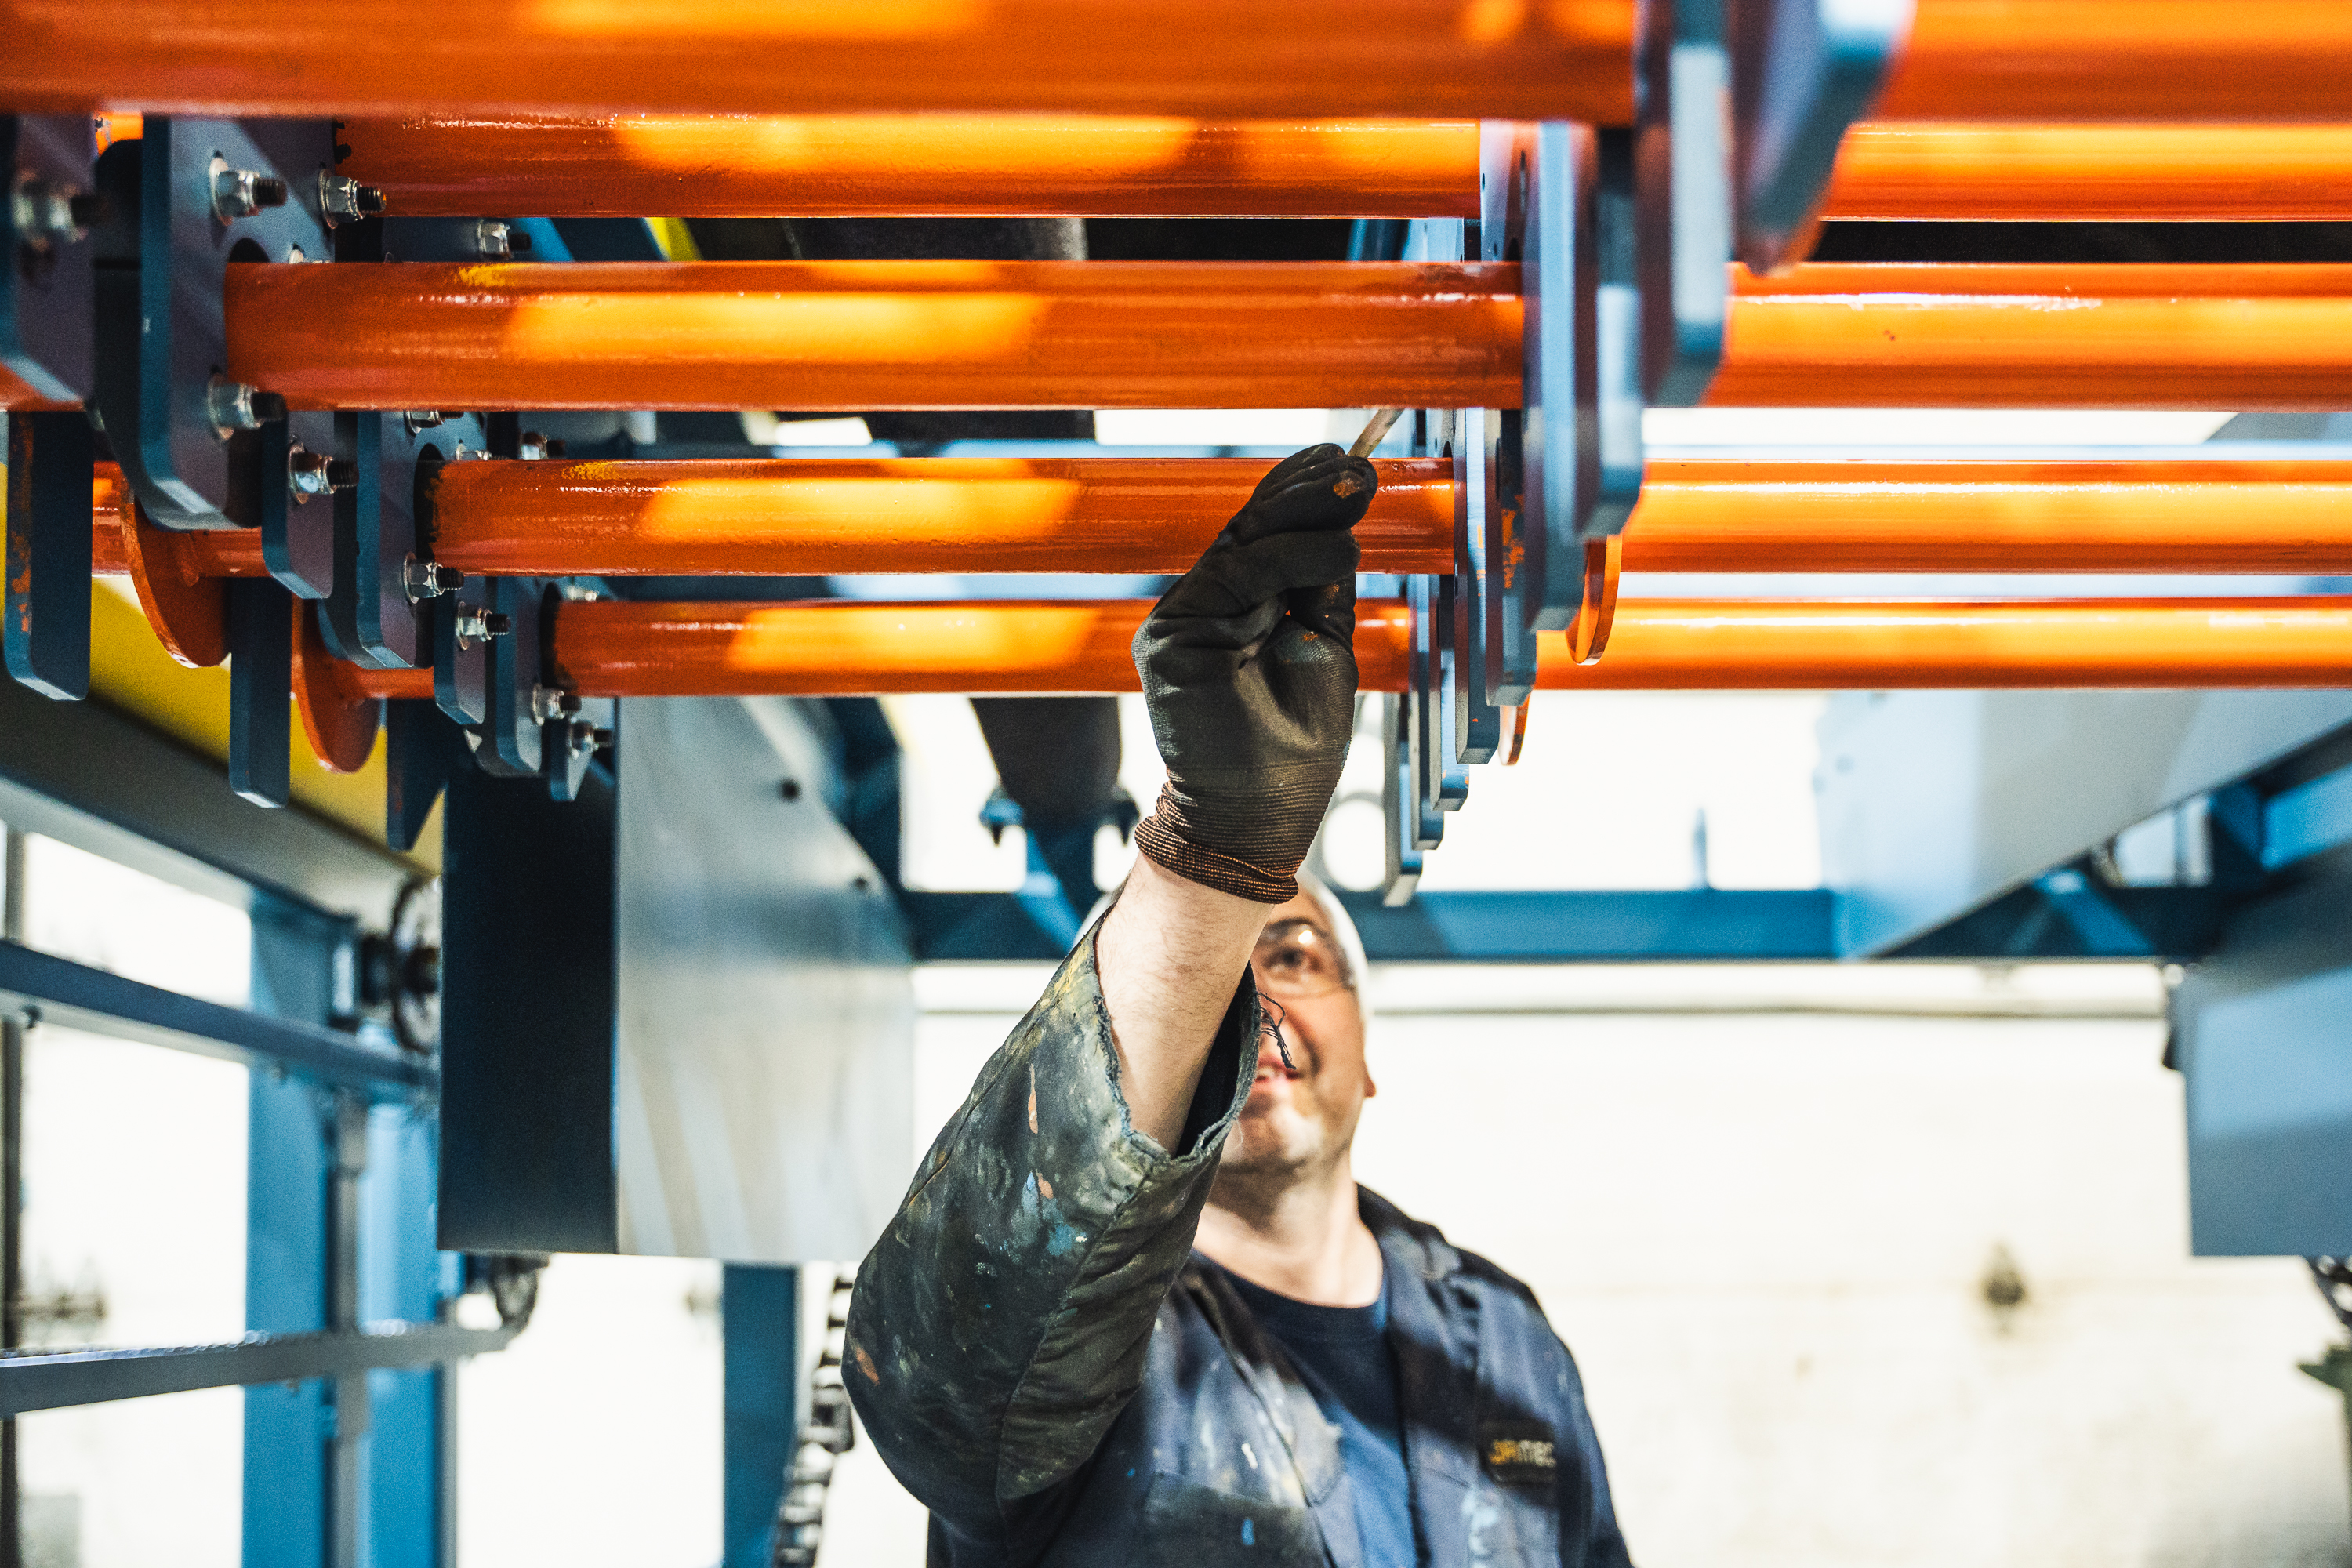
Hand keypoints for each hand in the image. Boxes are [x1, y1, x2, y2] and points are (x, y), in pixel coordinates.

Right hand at [1130, 443, 1374, 903]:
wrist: (1255, 818)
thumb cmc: (1292, 746)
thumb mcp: (1325, 649)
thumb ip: (1322, 589)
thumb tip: (1344, 517)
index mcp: (1239, 608)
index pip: (1266, 536)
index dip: (1304, 495)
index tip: (1350, 460)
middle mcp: (1204, 607)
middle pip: (1251, 529)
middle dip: (1307, 491)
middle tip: (1358, 464)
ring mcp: (1182, 620)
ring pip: (1243, 544)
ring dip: (1306, 513)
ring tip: (1357, 490)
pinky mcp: (1169, 638)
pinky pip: (1232, 579)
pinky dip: (1288, 559)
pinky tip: (1338, 551)